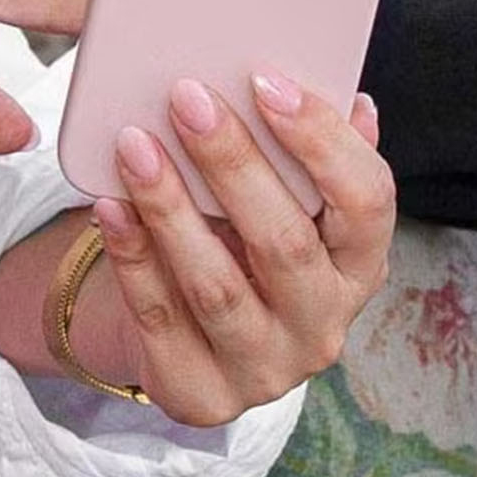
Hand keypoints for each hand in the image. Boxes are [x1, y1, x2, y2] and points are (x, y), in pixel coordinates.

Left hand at [84, 74, 394, 425]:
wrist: (202, 337)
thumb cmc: (256, 244)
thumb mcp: (299, 205)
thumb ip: (324, 157)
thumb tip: (354, 103)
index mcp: (361, 266)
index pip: (366, 202)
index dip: (322, 141)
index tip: (267, 82)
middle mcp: (324, 325)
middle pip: (285, 243)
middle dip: (233, 163)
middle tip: (187, 99)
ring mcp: (265, 369)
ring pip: (216, 286)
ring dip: (171, 208)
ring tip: (135, 144)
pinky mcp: (201, 394)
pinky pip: (159, 319)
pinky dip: (132, 257)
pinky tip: (110, 205)